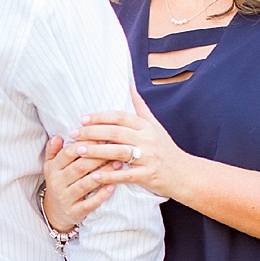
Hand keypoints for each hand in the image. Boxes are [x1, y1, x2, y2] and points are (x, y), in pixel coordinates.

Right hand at [42, 136, 114, 229]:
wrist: (54, 212)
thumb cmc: (59, 182)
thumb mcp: (51, 166)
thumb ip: (53, 151)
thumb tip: (58, 137)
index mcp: (53, 169)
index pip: (69, 153)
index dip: (85, 144)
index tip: (102, 137)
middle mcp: (57, 183)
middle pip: (79, 167)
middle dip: (98, 157)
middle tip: (115, 149)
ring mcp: (66, 198)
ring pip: (86, 184)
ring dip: (103, 174)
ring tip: (118, 164)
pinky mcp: (75, 212)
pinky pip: (90, 203)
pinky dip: (102, 195)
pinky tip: (113, 186)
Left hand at [69, 87, 186, 200]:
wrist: (185, 174)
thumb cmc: (166, 150)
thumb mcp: (156, 126)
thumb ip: (141, 107)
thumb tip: (131, 85)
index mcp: (147, 127)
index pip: (120, 117)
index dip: (100, 117)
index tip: (82, 119)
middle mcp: (148, 140)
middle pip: (116, 132)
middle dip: (92, 132)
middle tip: (73, 133)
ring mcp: (148, 158)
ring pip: (118, 152)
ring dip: (96, 151)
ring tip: (78, 151)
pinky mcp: (148, 175)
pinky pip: (125, 174)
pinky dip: (109, 175)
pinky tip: (94, 175)